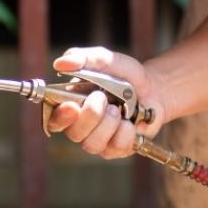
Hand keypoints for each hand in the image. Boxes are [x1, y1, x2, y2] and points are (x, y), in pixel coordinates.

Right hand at [46, 47, 165, 158]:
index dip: (60, 117)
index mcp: (69, 107)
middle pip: (73, 133)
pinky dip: (125, 132)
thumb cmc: (123, 76)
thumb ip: (83, 58)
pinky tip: (130, 122)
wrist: (153, 90)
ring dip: (108, 124)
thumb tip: (61, 63)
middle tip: (103, 97)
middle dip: (91, 115)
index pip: (54, 120)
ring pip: (92, 144)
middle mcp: (79, 127)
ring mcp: (97, 140)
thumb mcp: (105, 60)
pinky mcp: (115, 149)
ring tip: (118, 109)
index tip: (72, 107)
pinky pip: (115, 148)